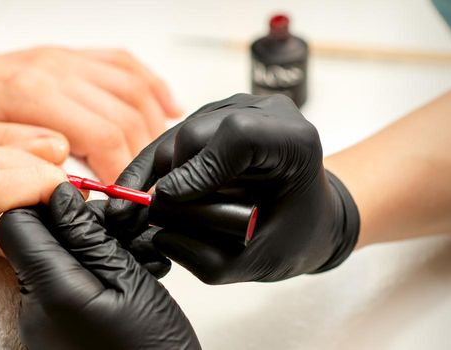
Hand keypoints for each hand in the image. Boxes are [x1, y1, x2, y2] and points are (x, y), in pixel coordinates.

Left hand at [0, 31, 181, 181]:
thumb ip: (9, 149)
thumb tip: (60, 155)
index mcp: (27, 92)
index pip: (101, 132)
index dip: (126, 170)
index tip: (132, 201)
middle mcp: (51, 67)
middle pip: (125, 111)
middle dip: (146, 154)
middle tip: (149, 190)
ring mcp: (62, 58)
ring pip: (132, 85)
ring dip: (155, 122)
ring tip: (162, 160)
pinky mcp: (66, 56)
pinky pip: (121, 63)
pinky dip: (150, 84)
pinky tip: (166, 107)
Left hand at [0, 184, 199, 349]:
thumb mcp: (130, 282)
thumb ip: (91, 237)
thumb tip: (61, 195)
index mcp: (52, 290)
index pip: (15, 222)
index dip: (44, 200)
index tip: (82, 199)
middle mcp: (34, 308)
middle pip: (35, 240)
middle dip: (76, 226)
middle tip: (122, 230)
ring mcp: (40, 323)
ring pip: (51, 261)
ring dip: (88, 250)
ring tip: (132, 258)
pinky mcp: (51, 332)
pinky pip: (59, 287)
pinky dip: (89, 275)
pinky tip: (124, 279)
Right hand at [107, 94, 359, 282]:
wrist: (304, 216)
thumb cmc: (292, 236)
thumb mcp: (258, 263)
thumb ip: (209, 257)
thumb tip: (159, 233)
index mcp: (293, 142)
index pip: (238, 136)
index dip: (200, 168)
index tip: (172, 202)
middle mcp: (262, 113)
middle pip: (195, 134)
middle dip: (170, 177)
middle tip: (156, 216)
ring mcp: (233, 109)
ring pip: (175, 135)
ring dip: (158, 175)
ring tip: (155, 209)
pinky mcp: (208, 116)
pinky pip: (170, 137)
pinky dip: (155, 169)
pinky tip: (147, 194)